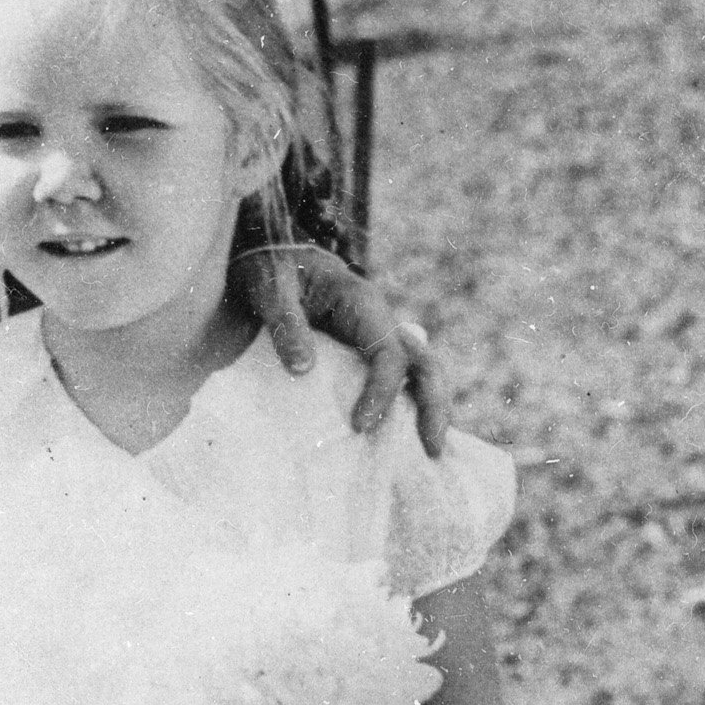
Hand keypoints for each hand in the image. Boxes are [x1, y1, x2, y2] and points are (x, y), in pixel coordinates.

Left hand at [242, 243, 451, 454]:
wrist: (273, 253)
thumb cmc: (272, 268)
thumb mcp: (271, 290)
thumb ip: (286, 325)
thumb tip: (303, 370)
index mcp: (363, 304)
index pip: (389, 354)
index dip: (381, 392)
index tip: (359, 426)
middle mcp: (380, 321)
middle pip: (424, 363)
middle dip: (433, 405)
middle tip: (431, 450)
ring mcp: (377, 336)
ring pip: (421, 371)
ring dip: (430, 408)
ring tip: (431, 452)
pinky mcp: (365, 351)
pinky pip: (398, 378)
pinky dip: (408, 406)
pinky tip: (405, 440)